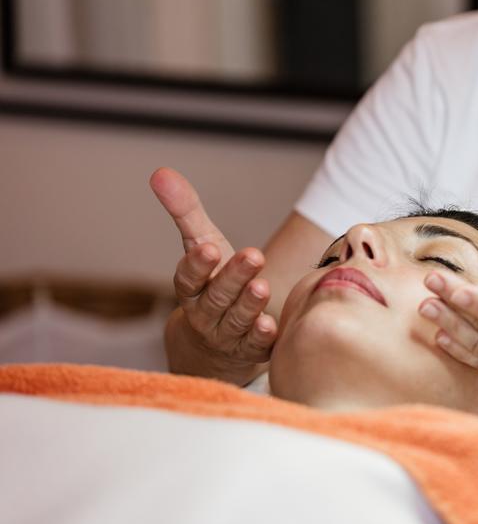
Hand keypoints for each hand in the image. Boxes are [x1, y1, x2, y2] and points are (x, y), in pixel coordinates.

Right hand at [149, 168, 276, 368]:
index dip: (196, 264)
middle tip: (253, 256)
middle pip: (217, 297)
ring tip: (262, 287)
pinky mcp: (252, 351)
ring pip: (237, 320)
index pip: (187, 278)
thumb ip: (186, 212)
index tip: (207, 248)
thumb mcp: (201, 245)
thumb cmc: (212, 282)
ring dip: (249, 305)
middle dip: (233, 277)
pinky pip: (256, 346)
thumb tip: (160, 172)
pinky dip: (263, 337)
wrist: (219, 341)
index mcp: (192, 288)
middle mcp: (206, 314)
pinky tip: (271, 326)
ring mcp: (228, 335)